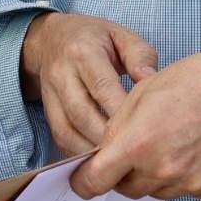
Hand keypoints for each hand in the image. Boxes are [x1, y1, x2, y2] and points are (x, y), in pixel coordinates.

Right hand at [20, 11, 157, 153]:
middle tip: (137, 155)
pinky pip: (61, 139)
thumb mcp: (121, 36)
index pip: (102, 87)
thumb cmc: (94, 38)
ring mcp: (50, 96)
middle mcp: (61, 75)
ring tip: (121, 164)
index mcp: (83, 52)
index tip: (146, 130)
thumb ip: (140, 56)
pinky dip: (81, 155)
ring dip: (94, 153)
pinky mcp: (47, 113)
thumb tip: (153, 82)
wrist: (49, 39)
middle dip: (109, 139)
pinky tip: (103, 162)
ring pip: (68, 132)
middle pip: (82, 114)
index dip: (122, 112)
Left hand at [71, 38, 200, 200]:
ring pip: (156, 191)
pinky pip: (186, 191)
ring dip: (154, 174)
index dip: (84, 182)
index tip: (81, 180)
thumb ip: (118, 128)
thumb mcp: (145, 92)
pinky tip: (198, 147)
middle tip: (136, 146)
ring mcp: (192, 184)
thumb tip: (103, 152)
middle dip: (122, 172)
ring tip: (173, 139)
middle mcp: (164, 170)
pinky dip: (185, 176)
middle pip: (126, 188)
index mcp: (140, 142)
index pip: (96, 181)